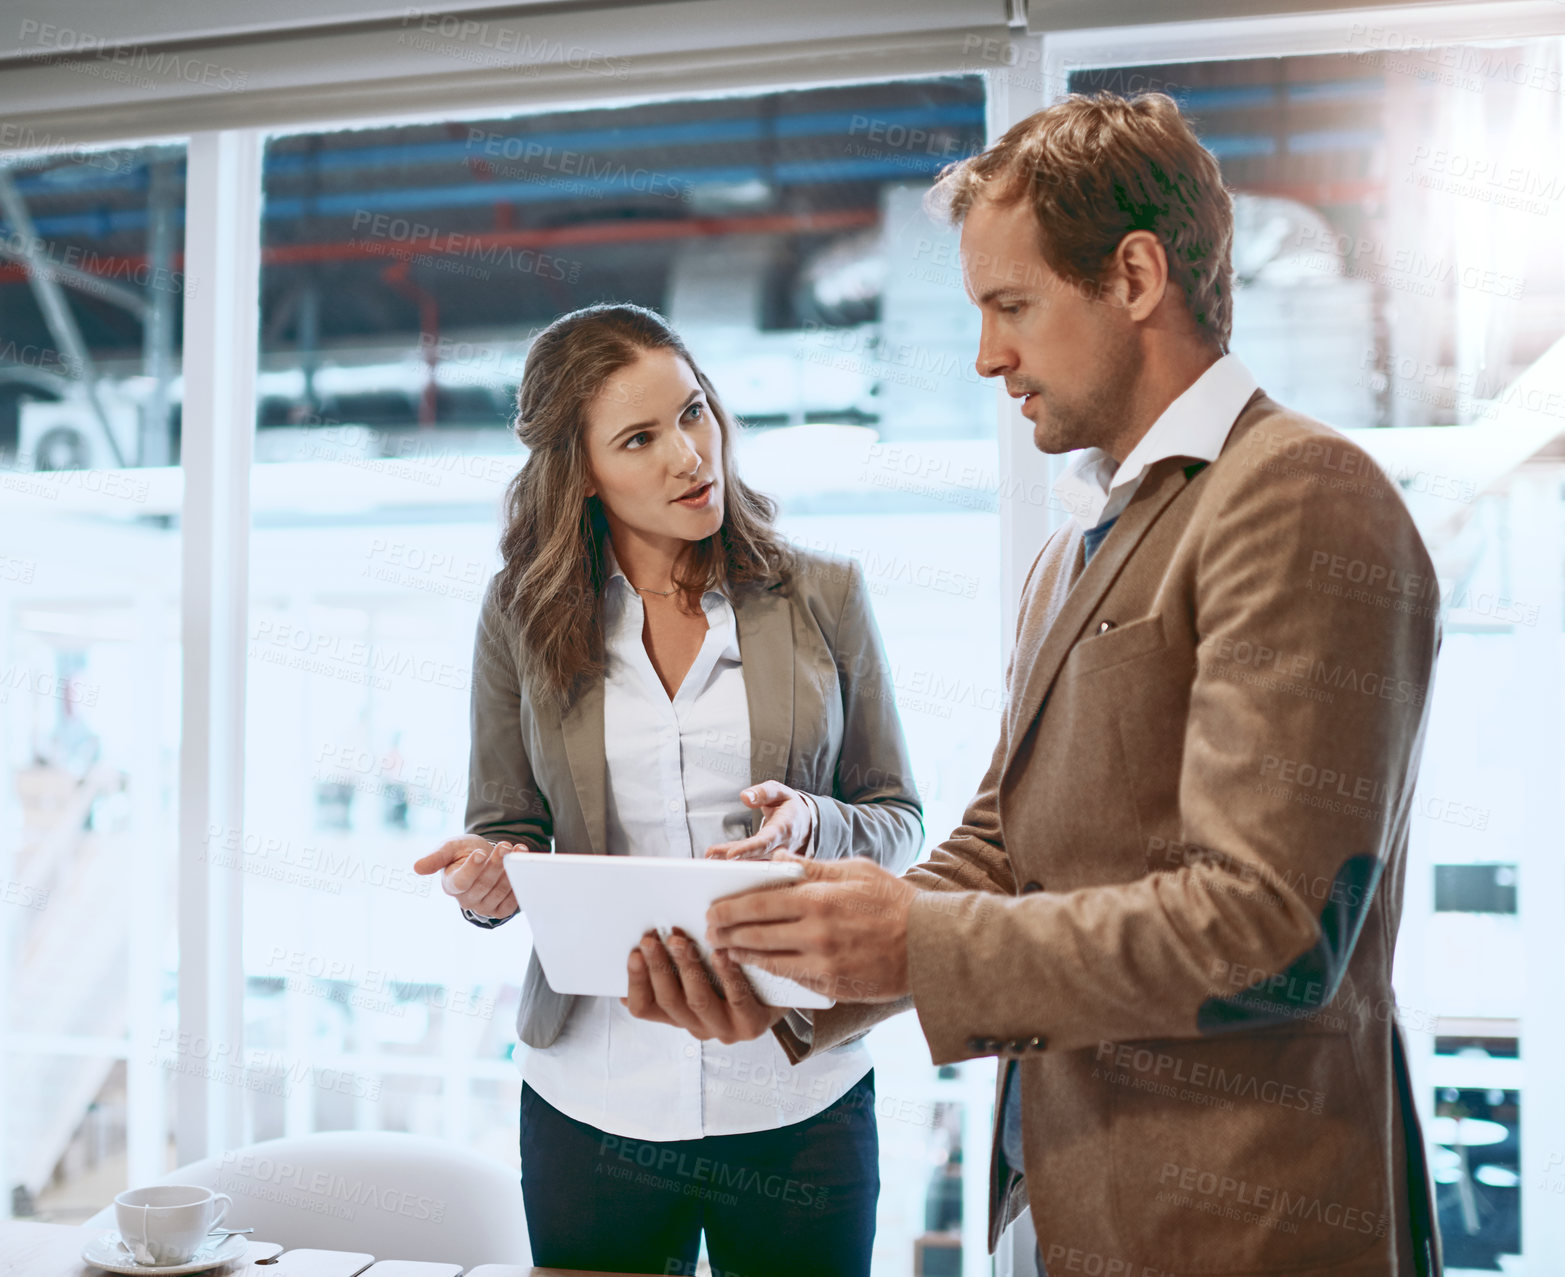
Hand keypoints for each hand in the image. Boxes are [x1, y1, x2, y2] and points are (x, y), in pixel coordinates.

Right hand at [413, 835, 521, 919]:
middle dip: (496, 864)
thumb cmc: (463, 852)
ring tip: (517, 850)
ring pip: (500, 891)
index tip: (480, 852)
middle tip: (505, 846)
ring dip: (511, 870)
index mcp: (451, 885)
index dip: (471, 868)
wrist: (484, 857)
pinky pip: (512, 901)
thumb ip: (436, 856)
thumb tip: (416, 868)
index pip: (461, 881)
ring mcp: (484, 907)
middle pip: (484, 884)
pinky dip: (519, 882)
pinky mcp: (500, 910)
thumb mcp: (450, 847)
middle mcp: (466, 900)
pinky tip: (523, 865)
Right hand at [622, 928, 784, 1043]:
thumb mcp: (699, 973)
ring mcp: (725, 1028)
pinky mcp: (753, 1024)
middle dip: (657, 968)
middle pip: (670, 1001)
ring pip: (698, 1000)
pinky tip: (720, 953)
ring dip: (685, 968)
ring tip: (678, 941)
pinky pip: (736, 998)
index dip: (636, 982)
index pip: (644, 1008)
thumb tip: (634, 950)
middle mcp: (698, 1026)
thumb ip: (672, 966)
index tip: (633, 953)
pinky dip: (726, 975)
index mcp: (679, 1015)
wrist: (783, 992)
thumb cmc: (736, 976)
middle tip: (651, 940)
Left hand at [705, 780, 813, 859]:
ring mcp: (773, 856)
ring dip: (728, 861)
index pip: (765, 841)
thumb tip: (744, 797)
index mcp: (784, 829)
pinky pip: (748, 861)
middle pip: (754, 856)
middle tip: (712, 857)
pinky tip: (715, 858)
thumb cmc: (791, 807)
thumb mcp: (781, 792)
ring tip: (708, 857)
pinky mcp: (766, 860)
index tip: (731, 854)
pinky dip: (731, 861)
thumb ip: (763, 792)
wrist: (805, 824)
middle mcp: (779, 847)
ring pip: (750, 861)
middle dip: (733, 858)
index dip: (748, 849)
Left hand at [705, 856, 916, 1002]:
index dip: (730, 908)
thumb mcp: (855, 871)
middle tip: (711, 931)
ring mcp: (823, 963)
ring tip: (726, 951)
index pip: (759, 903)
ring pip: (768, 961)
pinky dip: (770, 972)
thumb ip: (813, 867)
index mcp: (818, 898)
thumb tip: (779, 860)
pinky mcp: (832, 985)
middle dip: (727, 933)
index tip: (714, 909)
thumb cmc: (894, 901)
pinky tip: (759, 966)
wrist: (930, 944)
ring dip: (742, 956)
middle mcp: (816, 932)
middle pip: (755, 934)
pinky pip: (791, 979)